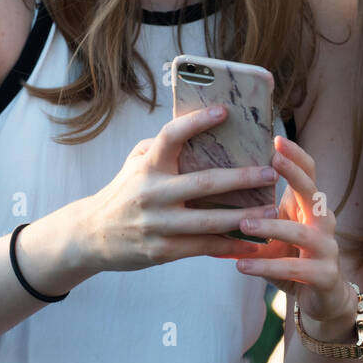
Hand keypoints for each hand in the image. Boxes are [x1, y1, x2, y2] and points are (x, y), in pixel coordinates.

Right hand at [74, 105, 279, 272]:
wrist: (92, 235)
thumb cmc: (124, 192)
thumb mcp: (134, 163)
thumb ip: (160, 147)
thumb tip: (199, 129)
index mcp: (147, 166)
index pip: (171, 136)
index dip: (196, 122)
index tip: (225, 111)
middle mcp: (152, 193)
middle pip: (204, 183)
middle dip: (241, 178)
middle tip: (269, 172)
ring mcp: (157, 224)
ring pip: (208, 220)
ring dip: (244, 216)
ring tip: (271, 211)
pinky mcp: (162, 250)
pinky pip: (202, 247)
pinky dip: (230, 245)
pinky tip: (252, 243)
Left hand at [232, 135, 355, 334]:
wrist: (322, 300)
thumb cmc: (292, 258)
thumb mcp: (276, 232)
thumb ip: (257, 212)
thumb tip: (212, 192)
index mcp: (311, 207)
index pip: (309, 173)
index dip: (296, 155)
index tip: (276, 139)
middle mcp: (324, 222)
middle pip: (313, 192)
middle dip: (294, 175)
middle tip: (271, 163)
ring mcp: (327, 249)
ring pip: (301, 233)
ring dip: (271, 227)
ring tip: (243, 223)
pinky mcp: (324, 276)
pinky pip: (295, 268)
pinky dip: (267, 265)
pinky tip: (242, 264)